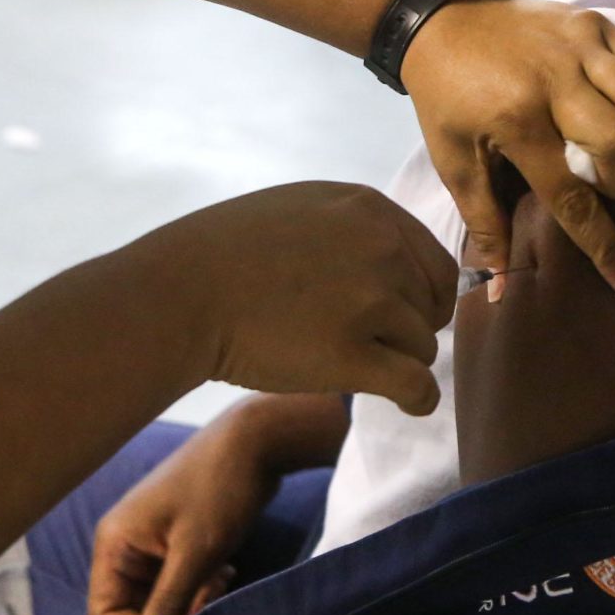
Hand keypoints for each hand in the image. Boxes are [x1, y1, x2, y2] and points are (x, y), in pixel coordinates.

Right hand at [87, 408, 285, 614]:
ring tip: (220, 583)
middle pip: (134, 608)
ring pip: (161, 597)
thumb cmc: (219, 493)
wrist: (254, 442)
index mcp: (114, 545)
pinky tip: (225, 572)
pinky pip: (178, 580)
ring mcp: (150, 541)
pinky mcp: (175, 539)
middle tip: (209, 605)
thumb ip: (166, 604)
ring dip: (190, 602)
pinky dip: (200, 585)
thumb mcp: (194, 555)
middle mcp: (124, 545)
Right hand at [135, 183, 457, 414]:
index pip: (437, 263)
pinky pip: (418, 386)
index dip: (422, 297)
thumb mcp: (300, 209)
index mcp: (369, 209)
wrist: (177, 294)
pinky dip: (419, 400)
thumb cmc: (224, 256)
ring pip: (423, 347)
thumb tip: (400, 265)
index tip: (397, 318)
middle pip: (432, 306)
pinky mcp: (353, 354)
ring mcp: (369, 300)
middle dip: (408, 329)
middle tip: (366, 344)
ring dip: (396, 362)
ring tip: (346, 362)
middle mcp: (380, 247)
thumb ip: (356, 228)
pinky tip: (406, 405)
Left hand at [401, 0, 614, 300]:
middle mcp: (554, 81)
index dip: (606, 246)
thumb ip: (485, 225)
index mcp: (516, 122)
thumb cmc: (446, 98)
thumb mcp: (454, 163)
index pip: (573, 196)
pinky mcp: (594, 24)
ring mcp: (579, 46)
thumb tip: (501, 290)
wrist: (441, 19)